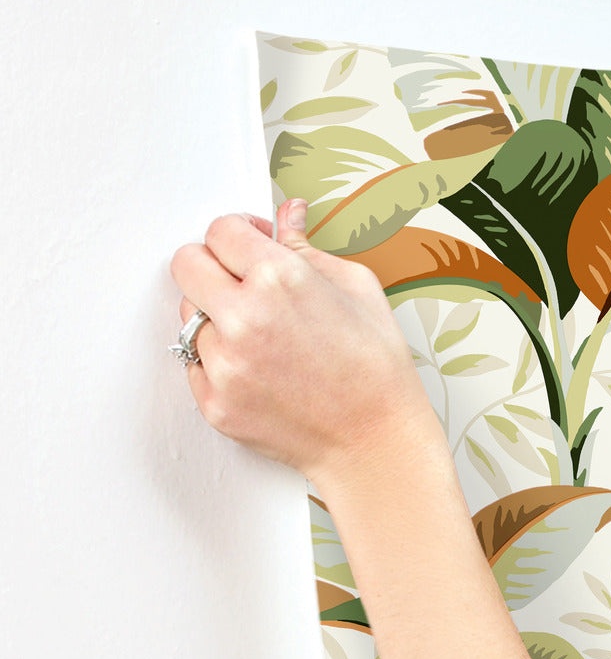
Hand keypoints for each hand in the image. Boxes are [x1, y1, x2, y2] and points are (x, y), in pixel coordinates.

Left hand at [169, 200, 429, 486]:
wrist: (376, 443)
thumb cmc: (377, 369)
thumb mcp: (358, 289)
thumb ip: (308, 247)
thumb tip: (287, 215)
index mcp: (280, 279)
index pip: (219, 230)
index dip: (238, 234)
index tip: (250, 247)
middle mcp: (243, 318)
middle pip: (186, 265)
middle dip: (212, 267)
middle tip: (242, 285)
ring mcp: (225, 365)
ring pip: (189, 318)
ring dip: (217, 320)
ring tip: (263, 340)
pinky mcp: (216, 404)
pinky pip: (196, 366)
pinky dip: (220, 364)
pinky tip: (261, 372)